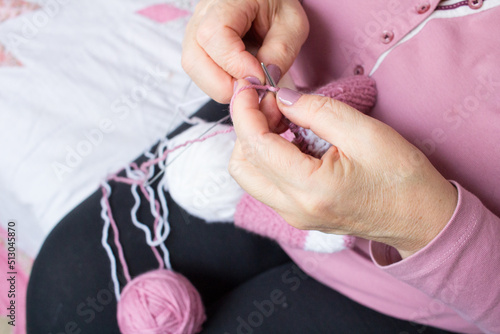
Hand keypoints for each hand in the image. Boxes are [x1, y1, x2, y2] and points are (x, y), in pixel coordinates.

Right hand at [182, 0, 308, 102]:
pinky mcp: (197, 47)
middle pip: (195, 60)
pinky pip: (200, 73)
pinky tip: (241, 79)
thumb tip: (262, 83)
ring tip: (250, 84)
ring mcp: (194, 32)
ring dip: (222, 87)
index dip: (236, 65)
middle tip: (255, 89)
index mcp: (225, 2)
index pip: (214, 36)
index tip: (261, 77)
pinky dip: (220, 84)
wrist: (266, 0)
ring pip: (195, 70)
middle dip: (226, 85)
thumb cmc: (278, 5)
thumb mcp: (292, 24)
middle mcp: (201, 16)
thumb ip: (280, 52)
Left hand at [228, 81, 457, 258]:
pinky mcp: (297, 216)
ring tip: (285, 120)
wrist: (421, 219)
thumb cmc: (402, 178)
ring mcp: (293, 217)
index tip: (250, 86)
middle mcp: (294, 210)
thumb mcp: (365, 132)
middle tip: (274, 104)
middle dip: (248, 127)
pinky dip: (269, 157)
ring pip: (250, 176)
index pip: (256, 146)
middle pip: (242, 165)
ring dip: (256, 142)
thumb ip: (318, 111)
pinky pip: (266, 184)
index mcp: (312, 189)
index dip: (245, 111)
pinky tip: (293, 140)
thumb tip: (282, 97)